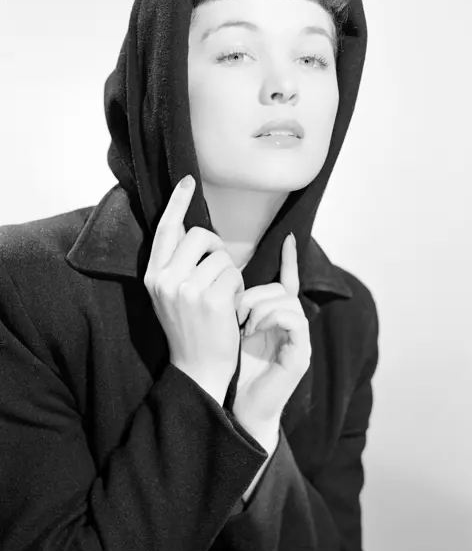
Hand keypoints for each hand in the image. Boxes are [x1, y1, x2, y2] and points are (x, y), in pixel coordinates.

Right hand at [144, 175, 244, 404]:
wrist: (197, 368)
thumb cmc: (189, 328)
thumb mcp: (170, 294)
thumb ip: (176, 264)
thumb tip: (194, 231)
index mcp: (153, 275)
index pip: (166, 229)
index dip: (177, 203)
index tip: (188, 181)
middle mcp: (165, 279)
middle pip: (201, 235)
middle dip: (216, 248)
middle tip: (217, 272)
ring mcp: (187, 289)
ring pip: (222, 255)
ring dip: (230, 273)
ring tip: (221, 297)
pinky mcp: (211, 299)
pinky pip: (235, 273)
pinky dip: (239, 287)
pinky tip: (231, 307)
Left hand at [233, 233, 311, 432]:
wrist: (238, 407)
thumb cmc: (231, 368)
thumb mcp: (228, 328)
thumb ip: (232, 304)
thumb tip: (217, 274)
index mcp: (274, 318)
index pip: (287, 282)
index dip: (289, 261)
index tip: (287, 238)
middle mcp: (290, 325)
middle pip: (282, 289)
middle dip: (254, 293)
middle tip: (235, 312)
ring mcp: (298, 339)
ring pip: (287, 300)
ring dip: (259, 306)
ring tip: (242, 324)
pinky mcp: (301, 353)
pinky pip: (294, 319)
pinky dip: (271, 319)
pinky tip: (252, 331)